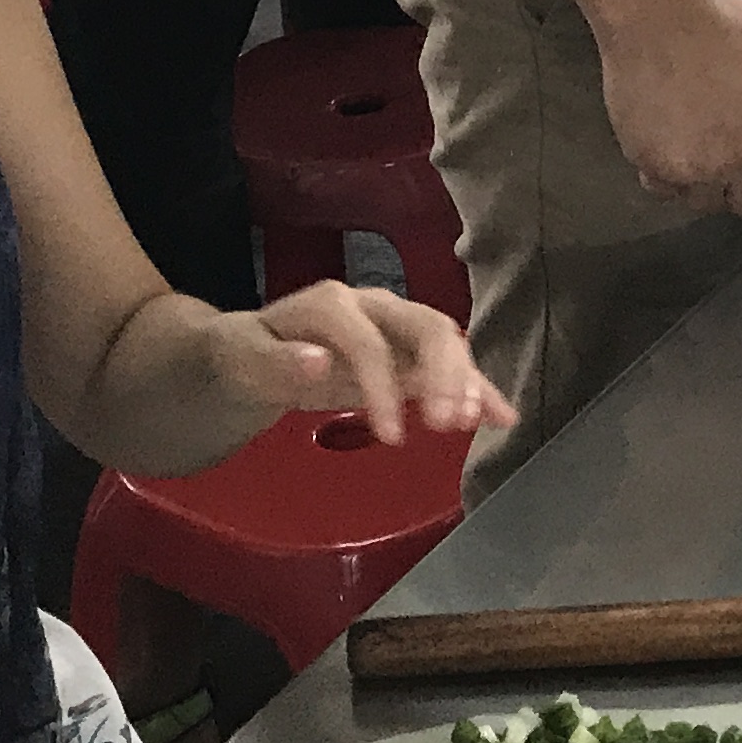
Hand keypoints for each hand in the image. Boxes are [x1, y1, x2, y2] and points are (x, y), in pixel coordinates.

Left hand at [207, 280, 512, 445]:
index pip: (368, 341)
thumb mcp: (238, 360)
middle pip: (425, 327)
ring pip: (445, 344)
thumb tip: (319, 362)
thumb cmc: (239, 356)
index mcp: (331, 305)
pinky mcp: (404, 356)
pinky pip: (447, 368)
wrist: (244, 356)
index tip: (392, 438)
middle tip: (450, 423)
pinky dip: (475, 389)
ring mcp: (393, 329)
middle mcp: (372, 308)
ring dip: (466, 380)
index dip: (383, 385)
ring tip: (483, 420)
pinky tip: (503, 416)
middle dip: (445, 373)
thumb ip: (273, 363)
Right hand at [597, 0, 741, 216]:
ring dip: (708, 180)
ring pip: (710, 202)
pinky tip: (670, 135)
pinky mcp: (656, 169)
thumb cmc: (728, 27)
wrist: (655, 14)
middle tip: (734, 134)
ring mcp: (698, 170)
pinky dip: (670, 173)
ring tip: (699, 134)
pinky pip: (669, 191)